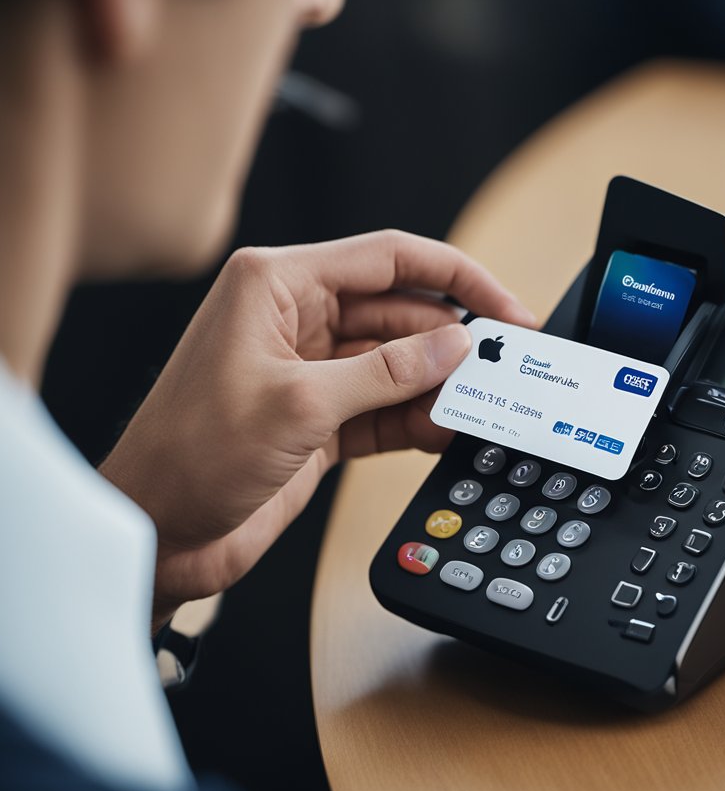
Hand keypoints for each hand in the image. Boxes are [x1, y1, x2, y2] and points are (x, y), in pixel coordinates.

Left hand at [100, 230, 534, 629]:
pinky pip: (386, 406)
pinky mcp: (319, 419)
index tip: (504, 305)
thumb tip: (455, 344)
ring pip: (398, 362)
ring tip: (484, 400)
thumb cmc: (189, 455)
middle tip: (503, 362)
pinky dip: (418, 419)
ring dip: (439, 383)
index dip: (456, 277)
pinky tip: (449, 429)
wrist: (154, 531)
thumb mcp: (300, 405)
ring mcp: (309, 371)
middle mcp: (294, 319)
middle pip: (400, 311)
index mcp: (276, 284)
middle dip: (452, 336)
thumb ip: (387, 373)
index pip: (387, 259)